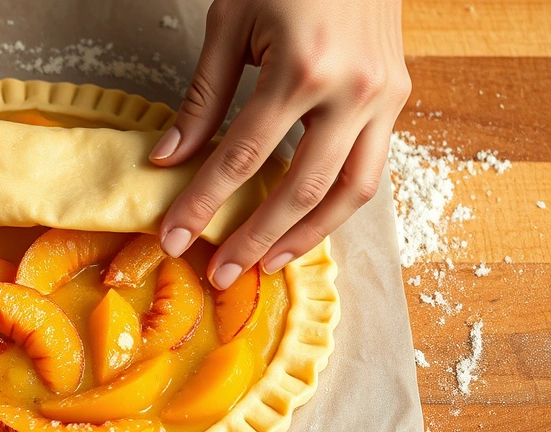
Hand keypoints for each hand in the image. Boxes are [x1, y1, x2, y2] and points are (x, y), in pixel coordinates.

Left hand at [151, 0, 410, 288]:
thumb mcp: (231, 24)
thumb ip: (202, 98)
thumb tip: (169, 158)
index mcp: (301, 68)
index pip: (241, 157)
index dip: (204, 205)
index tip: (175, 238)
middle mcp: (352, 91)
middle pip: (300, 189)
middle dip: (256, 239)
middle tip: (221, 272)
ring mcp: (384, 97)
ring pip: (350, 192)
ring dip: (306, 236)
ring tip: (267, 264)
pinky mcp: (397, 99)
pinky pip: (370, 169)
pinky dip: (337, 205)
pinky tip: (306, 225)